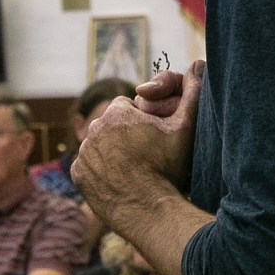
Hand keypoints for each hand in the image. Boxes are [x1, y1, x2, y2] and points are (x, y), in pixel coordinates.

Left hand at [77, 64, 200, 220]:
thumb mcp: (186, 128)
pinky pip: (89, 167)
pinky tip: (119, 181)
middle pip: (111, 126)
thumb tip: (197, 64)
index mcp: (117, 113)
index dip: (142, 121)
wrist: (150, 210)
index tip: (153, 138)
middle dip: (125, 135)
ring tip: (134, 169)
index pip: (127, 107)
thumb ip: (193, 92)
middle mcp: (94, 129)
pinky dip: (100, 171)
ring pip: (100, 145)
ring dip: (112, 152)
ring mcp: (83, 153)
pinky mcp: (77, 175)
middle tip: (146, 155)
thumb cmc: (169, 168)